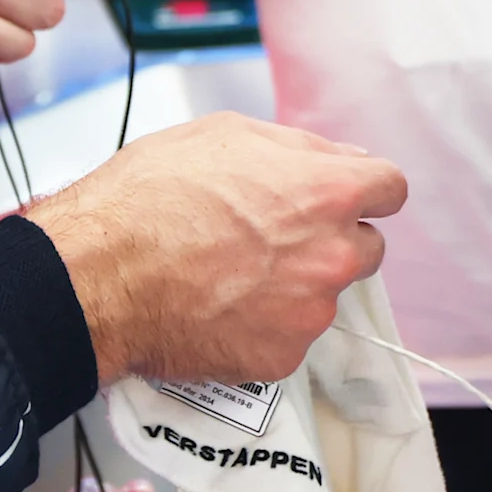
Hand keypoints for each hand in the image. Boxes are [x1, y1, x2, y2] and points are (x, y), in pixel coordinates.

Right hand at [27, 114, 406, 385]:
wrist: (101, 275)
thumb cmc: (150, 200)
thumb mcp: (224, 135)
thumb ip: (298, 147)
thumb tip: (338, 159)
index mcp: (327, 193)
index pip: (391, 189)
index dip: (364, 190)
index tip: (343, 197)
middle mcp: (331, 256)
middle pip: (366, 249)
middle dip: (332, 241)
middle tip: (276, 238)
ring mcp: (308, 313)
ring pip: (322, 296)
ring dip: (294, 286)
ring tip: (231, 273)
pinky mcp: (279, 357)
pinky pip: (287, 338)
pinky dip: (263, 326)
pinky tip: (220, 306)